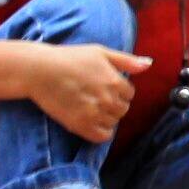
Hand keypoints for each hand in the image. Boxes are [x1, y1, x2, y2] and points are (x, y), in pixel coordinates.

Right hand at [16, 39, 146, 142]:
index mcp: (114, 80)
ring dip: (106, 117)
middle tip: (97, 97)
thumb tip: (149, 64)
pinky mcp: (80, 125)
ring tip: (91, 107)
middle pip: (123, 109)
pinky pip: (102, 136)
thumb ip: (126, 60)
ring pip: (113, 122)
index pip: (130, 94)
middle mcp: (107, 98)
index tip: (105, 87)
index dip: (119, 91)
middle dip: (114, 104)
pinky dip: (101, 132)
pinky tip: (92, 122)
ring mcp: (94, 113)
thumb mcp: (100, 52)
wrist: (39, 70)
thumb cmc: (69, 57)